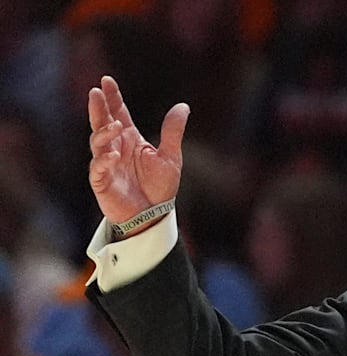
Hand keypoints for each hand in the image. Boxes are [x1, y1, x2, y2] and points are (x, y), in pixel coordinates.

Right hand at [88, 75, 188, 236]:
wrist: (154, 215)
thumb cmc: (160, 187)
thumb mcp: (171, 156)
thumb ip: (173, 131)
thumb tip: (183, 106)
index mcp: (130, 139)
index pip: (118, 113)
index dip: (112, 98)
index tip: (106, 81)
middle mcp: (115, 148)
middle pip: (102, 123)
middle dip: (98, 108)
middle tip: (95, 92)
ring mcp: (106, 164)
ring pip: (97, 143)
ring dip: (104, 133)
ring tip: (116, 126)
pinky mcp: (102, 182)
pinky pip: (98, 169)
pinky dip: (104, 161)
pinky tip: (113, 155)